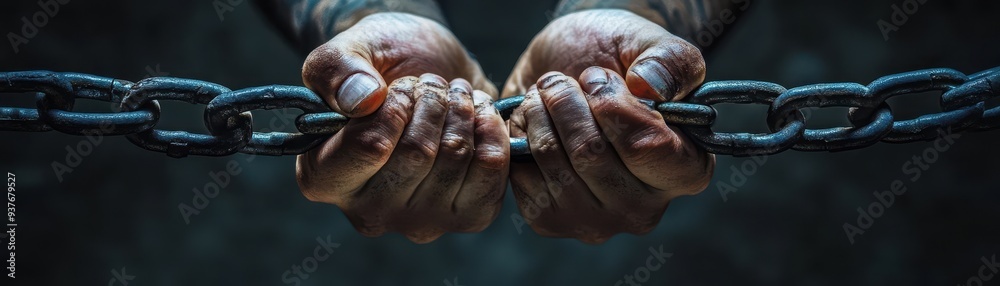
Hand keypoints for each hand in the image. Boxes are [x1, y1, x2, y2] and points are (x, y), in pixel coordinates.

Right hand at [297, 13, 508, 242]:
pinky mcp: (466, 217)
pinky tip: (477, 112)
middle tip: (430, 84)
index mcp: (323, 177)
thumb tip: (363, 100)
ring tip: (452, 94)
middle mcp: (368, 212)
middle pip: (418, 153)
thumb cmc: (378, 67)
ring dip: (461, 109)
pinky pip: (492, 169)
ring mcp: (419, 221)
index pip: (367, 148)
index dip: (394, 107)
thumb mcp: (346, 50)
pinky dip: (490, 128)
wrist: (426, 75)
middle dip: (431, 101)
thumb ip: (336, 69)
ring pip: (455, 156)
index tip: (397, 87)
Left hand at [503, 10, 713, 242]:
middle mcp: (645, 208)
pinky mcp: (550, 220)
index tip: (596, 77)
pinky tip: (532, 122)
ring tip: (544, 94)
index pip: (647, 148)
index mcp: (686, 170)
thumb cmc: (614, 59)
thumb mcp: (647, 43)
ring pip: (554, 160)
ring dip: (539, 112)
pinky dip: (520, 135)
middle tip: (562, 81)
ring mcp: (596, 221)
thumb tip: (650, 87)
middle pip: (591, 155)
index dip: (612, 106)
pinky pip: (522, 173)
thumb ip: (668, 60)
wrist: (564, 71)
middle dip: (567, 102)